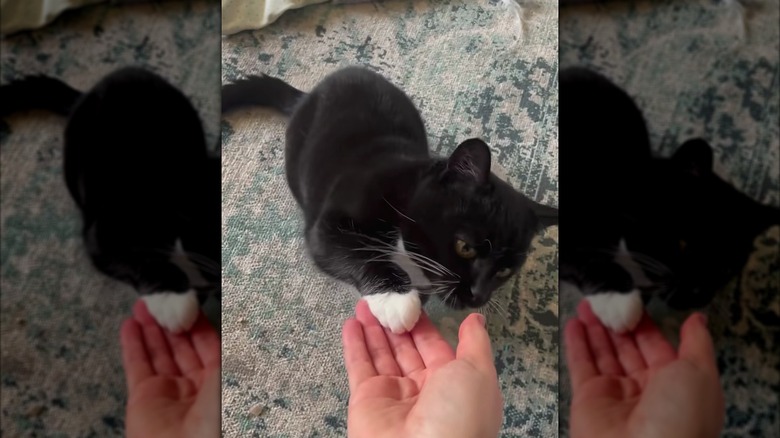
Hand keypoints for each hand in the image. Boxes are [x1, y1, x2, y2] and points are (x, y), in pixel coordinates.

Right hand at [121, 300, 219, 437]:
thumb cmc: (221, 413)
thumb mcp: (233, 374)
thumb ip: (225, 347)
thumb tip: (217, 326)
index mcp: (222, 380)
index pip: (207, 344)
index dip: (196, 323)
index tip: (186, 300)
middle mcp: (195, 385)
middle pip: (180, 346)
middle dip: (170, 322)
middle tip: (160, 297)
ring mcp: (167, 392)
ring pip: (158, 352)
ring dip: (150, 328)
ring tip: (143, 303)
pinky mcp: (142, 399)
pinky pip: (137, 366)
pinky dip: (132, 345)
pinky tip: (129, 324)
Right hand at [342, 299, 502, 437]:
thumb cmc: (459, 416)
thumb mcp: (478, 372)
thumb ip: (475, 343)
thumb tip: (476, 319)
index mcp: (453, 385)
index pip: (435, 348)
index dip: (424, 325)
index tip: (414, 301)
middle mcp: (422, 391)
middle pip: (406, 349)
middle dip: (397, 324)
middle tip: (386, 298)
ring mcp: (392, 396)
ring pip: (381, 354)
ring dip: (373, 328)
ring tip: (366, 303)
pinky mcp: (366, 400)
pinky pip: (359, 366)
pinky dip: (354, 344)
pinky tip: (351, 323)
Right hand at [565, 300, 723, 437]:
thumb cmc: (680, 416)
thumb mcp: (700, 372)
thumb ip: (697, 342)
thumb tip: (698, 318)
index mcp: (675, 385)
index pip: (656, 346)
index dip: (645, 323)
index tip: (634, 300)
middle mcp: (644, 389)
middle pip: (627, 348)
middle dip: (617, 323)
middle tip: (606, 297)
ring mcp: (614, 394)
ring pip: (602, 353)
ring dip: (594, 328)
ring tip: (587, 303)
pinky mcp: (587, 398)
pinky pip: (581, 365)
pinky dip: (576, 343)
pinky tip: (573, 323)